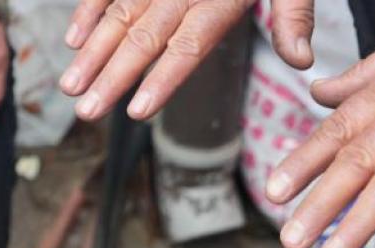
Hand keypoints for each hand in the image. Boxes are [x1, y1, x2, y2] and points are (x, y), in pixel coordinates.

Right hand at [59, 0, 315, 120]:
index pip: (188, 45)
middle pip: (144, 37)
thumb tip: (303, 62)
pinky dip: (90, 8)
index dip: (162, 78)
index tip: (138, 110)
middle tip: (86, 111)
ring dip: (92, 51)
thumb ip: (293, 16)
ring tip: (71, 86)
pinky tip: (74, 38)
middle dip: (112, 76)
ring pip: (120, 13)